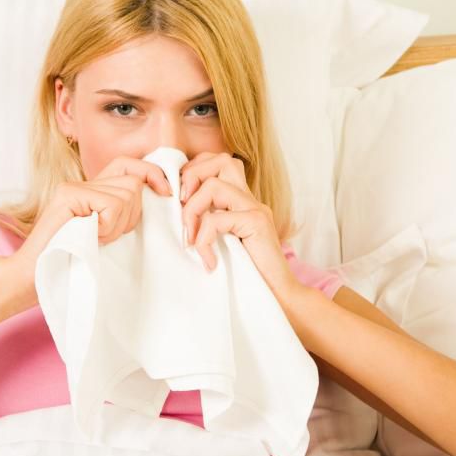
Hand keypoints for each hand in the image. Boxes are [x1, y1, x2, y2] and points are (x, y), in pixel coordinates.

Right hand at [11, 155, 173, 306]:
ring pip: (126, 194)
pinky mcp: (68, 195)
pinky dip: (108, 226)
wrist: (30, 279)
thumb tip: (158, 198)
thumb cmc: (69, 263)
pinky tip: (91, 237)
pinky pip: (111, 205)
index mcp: (92, 192)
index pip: (129, 166)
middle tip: (110, 236)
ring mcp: (74, 188)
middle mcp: (82, 184)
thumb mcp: (105, 236)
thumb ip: (122, 215)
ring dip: (118, 224)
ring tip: (97, 238)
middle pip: (133, 183)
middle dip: (133, 214)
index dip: (152, 174)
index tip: (167, 194)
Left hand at [179, 151, 301, 301]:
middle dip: (192, 177)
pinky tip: (208, 261)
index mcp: (241, 200)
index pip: (218, 162)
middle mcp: (250, 199)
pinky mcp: (257, 223)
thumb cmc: (247, 274)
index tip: (180, 200)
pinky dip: (204, 240)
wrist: (278, 295)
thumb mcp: (221, 243)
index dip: (194, 171)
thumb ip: (208, 224)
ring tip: (191, 238)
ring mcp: (256, 209)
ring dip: (192, 210)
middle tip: (181, 207)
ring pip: (214, 185)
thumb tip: (176, 214)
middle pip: (220, 160)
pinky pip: (217, 219)